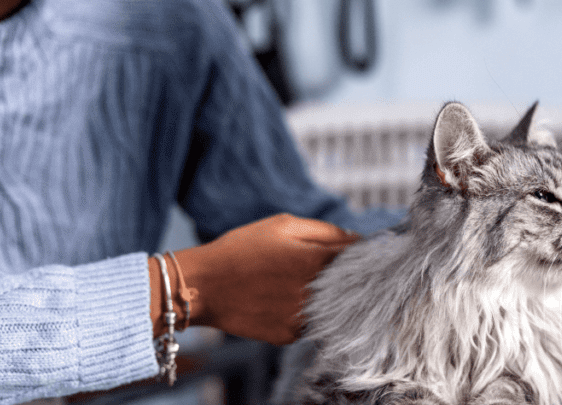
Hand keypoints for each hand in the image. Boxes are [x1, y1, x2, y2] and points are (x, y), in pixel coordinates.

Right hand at [165, 214, 359, 344]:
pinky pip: (309, 321)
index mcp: (318, 259)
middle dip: (344, 275)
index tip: (355, 250)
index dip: (360, 253)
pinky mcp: (289, 335)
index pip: (359, 257)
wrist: (201, 286)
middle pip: (349, 285)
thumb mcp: (282, 225)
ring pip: (330, 306)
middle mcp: (316, 292)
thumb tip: (357, 238)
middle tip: (322, 267)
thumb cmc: (241, 249)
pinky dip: (304, 311)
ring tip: (294, 283)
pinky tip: (283, 300)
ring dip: (325, 296)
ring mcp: (303, 317)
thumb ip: (325, 230)